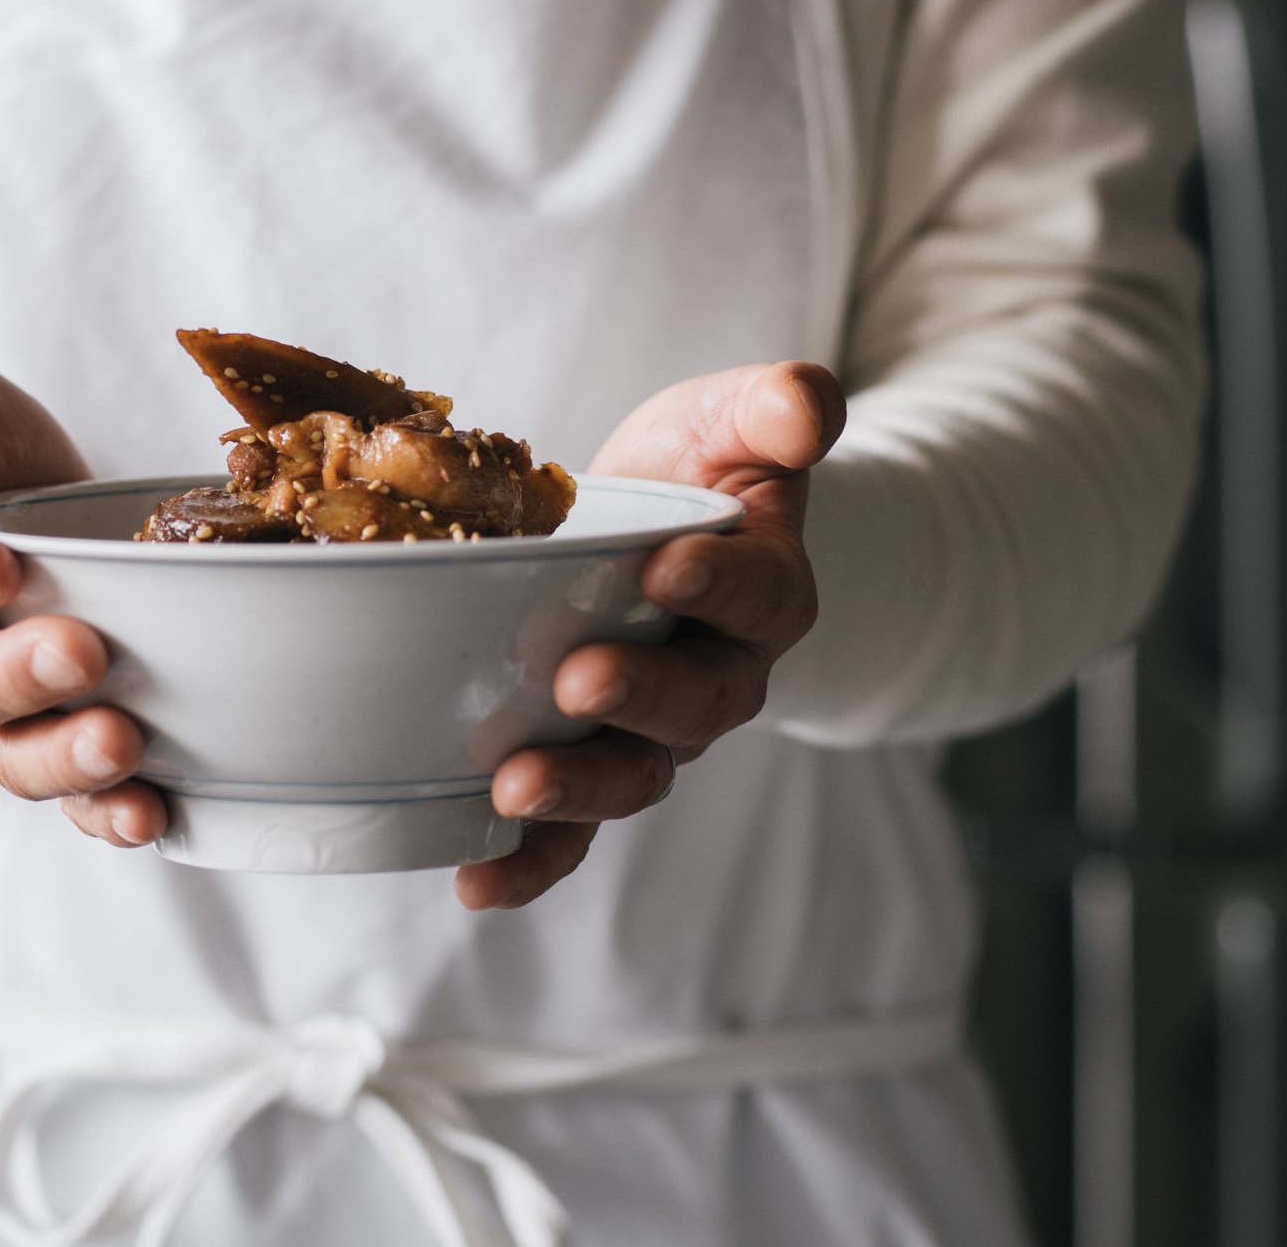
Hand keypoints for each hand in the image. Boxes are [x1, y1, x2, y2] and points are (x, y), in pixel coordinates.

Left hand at [456, 362, 845, 909]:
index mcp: (765, 593)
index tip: (666, 565)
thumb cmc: (697, 467)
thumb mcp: (733, 416)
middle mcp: (719, 679)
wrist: (659, 524)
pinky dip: (528, 863)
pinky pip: (571, 833)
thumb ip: (775, 405)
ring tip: (513, 788)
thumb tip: (811, 404)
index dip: (718, 584)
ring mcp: (654, 735)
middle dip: (638, 699)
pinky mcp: (587, 763)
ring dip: (575, 791)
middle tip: (577, 681)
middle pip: (694, 706)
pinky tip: (475, 882)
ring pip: (631, 778)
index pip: (757, 595)